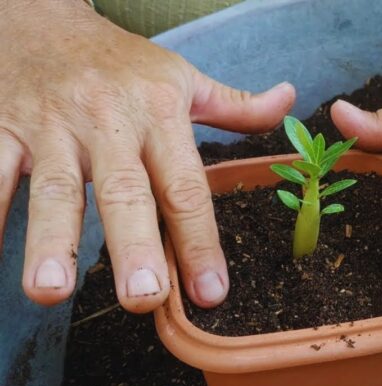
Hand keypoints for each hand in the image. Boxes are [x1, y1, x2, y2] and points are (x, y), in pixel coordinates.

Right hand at [0, 1, 294, 311]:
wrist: (40, 18)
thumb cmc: (120, 61)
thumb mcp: (183, 76)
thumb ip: (236, 104)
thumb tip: (289, 101)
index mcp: (158, 114)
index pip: (185, 186)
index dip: (200, 241)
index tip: (210, 291)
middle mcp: (107, 122)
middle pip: (123, 190)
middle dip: (134, 245)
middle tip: (144, 297)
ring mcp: (51, 127)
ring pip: (51, 187)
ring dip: (51, 241)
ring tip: (50, 291)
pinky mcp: (1, 129)